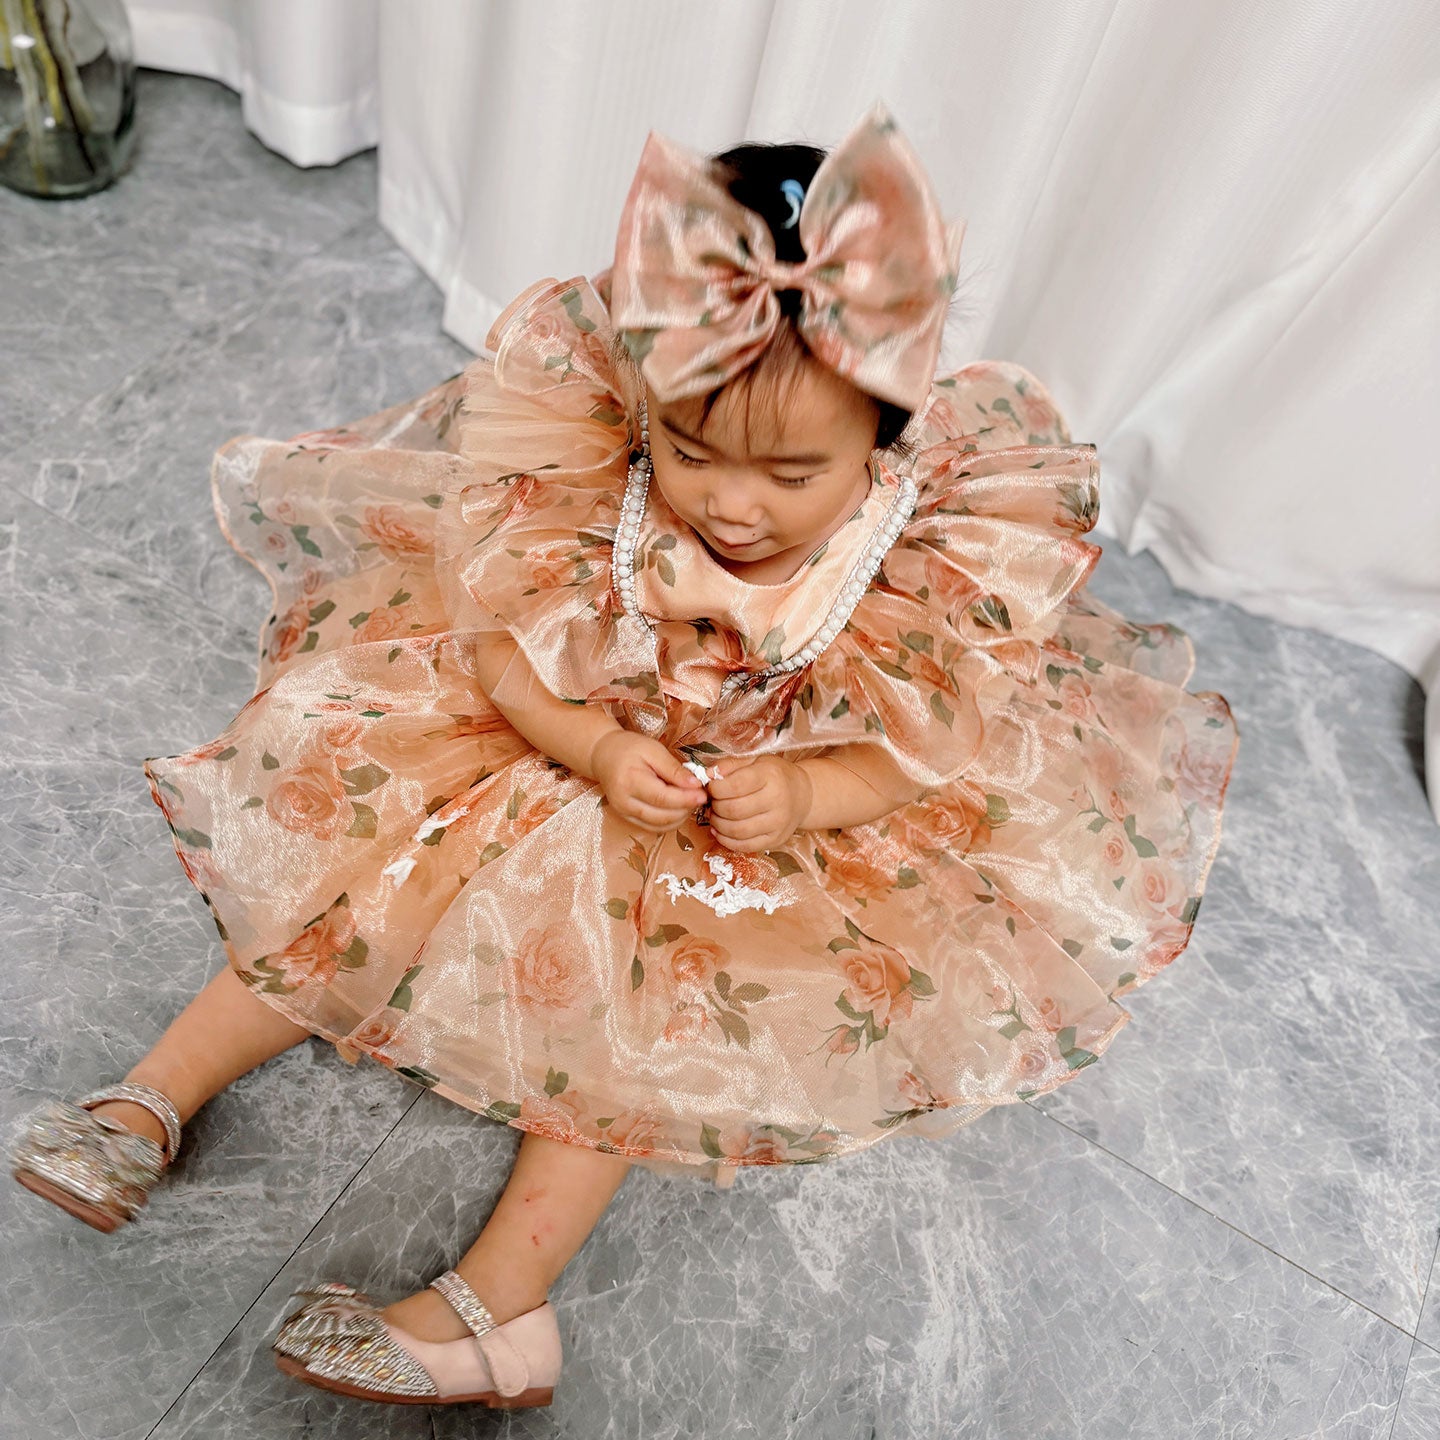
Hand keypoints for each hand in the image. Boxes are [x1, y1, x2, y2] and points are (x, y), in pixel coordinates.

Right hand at [590, 730, 707, 834]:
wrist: (604, 755)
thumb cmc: (629, 748)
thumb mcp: (653, 750)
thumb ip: (674, 769)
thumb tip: (695, 785)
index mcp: (629, 781)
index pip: (663, 798)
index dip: (686, 799)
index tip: (703, 794)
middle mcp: (624, 802)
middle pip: (663, 816)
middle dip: (686, 808)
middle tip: (700, 796)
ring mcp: (624, 813)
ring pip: (660, 825)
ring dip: (680, 817)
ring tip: (690, 800)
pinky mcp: (627, 818)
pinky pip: (654, 827)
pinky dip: (670, 821)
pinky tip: (678, 808)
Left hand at [705, 755, 811, 852]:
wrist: (803, 795)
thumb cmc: (775, 776)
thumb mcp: (755, 761)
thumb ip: (730, 765)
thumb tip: (707, 775)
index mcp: (770, 776)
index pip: (735, 785)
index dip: (715, 788)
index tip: (711, 787)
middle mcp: (777, 800)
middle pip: (733, 810)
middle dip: (715, 807)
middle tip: (712, 802)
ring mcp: (778, 823)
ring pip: (737, 830)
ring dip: (718, 824)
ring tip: (715, 815)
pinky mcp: (776, 840)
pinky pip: (745, 846)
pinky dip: (727, 840)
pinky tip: (721, 831)